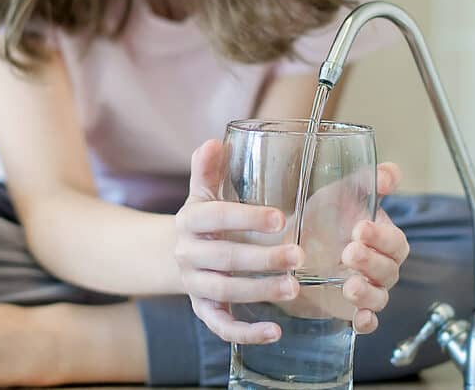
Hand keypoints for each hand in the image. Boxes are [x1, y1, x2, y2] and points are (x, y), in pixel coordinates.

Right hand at [174, 139, 302, 344]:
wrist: (176, 254)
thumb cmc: (203, 219)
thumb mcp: (203, 192)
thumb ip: (209, 169)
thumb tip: (215, 142)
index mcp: (190, 220)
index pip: (215, 217)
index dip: (246, 218)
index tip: (280, 217)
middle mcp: (188, 254)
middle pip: (224, 259)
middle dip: (262, 259)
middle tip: (298, 256)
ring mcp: (194, 285)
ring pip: (225, 292)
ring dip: (260, 291)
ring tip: (295, 287)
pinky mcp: (203, 311)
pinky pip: (221, 327)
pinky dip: (246, 334)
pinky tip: (276, 332)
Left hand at [270, 161, 407, 332]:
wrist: (286, 244)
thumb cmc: (319, 216)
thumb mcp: (340, 193)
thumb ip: (367, 182)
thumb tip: (392, 172)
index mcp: (382, 239)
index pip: (396, 242)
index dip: (382, 238)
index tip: (360, 228)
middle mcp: (379, 266)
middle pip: (389, 270)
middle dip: (371, 262)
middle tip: (349, 251)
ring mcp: (366, 289)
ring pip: (379, 298)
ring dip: (368, 294)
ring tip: (349, 285)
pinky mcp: (349, 309)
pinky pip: (367, 321)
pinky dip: (366, 322)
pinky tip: (359, 319)